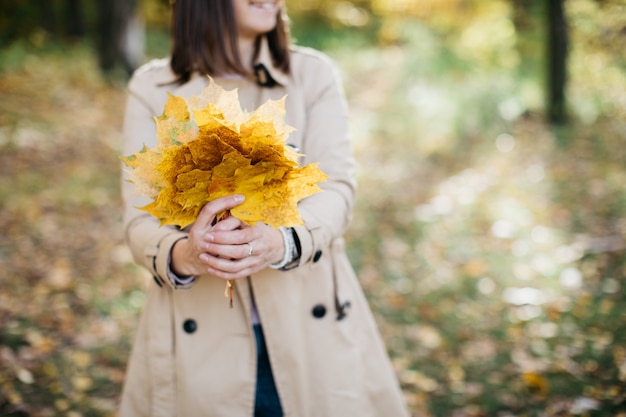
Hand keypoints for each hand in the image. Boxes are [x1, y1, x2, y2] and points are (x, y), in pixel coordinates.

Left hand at [170, 195, 284, 280]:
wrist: (277, 246)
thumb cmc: (259, 229)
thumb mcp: (252, 220)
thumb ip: (237, 219)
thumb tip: (219, 213)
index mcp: (258, 233)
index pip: (240, 236)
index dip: (223, 236)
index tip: (209, 234)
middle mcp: (259, 248)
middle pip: (237, 252)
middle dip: (218, 249)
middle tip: (203, 245)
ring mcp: (256, 261)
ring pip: (235, 267)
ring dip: (217, 263)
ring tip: (203, 257)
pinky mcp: (252, 271)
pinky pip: (235, 275)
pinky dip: (221, 274)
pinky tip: (210, 268)